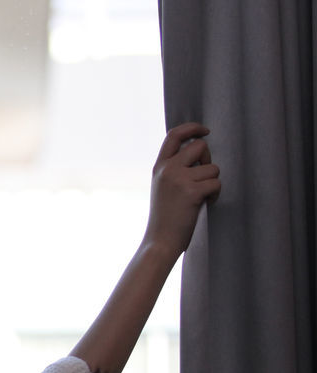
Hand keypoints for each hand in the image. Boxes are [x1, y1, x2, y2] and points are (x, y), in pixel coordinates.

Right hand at [143, 122, 221, 255]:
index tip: (205, 131)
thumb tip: (199, 149)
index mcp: (159, 167)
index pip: (174, 135)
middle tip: (203, 177)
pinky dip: (215, 194)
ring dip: (212, 182)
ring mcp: (179, 180)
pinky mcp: (192, 192)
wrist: (159, 241)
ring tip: (201, 197)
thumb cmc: (165, 217)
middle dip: (208, 160)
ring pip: (212, 167)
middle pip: (200, 146)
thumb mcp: (162, 187)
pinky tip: (205, 204)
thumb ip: (174, 169)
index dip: (192, 128)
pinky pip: (216, 183)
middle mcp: (168, 169)